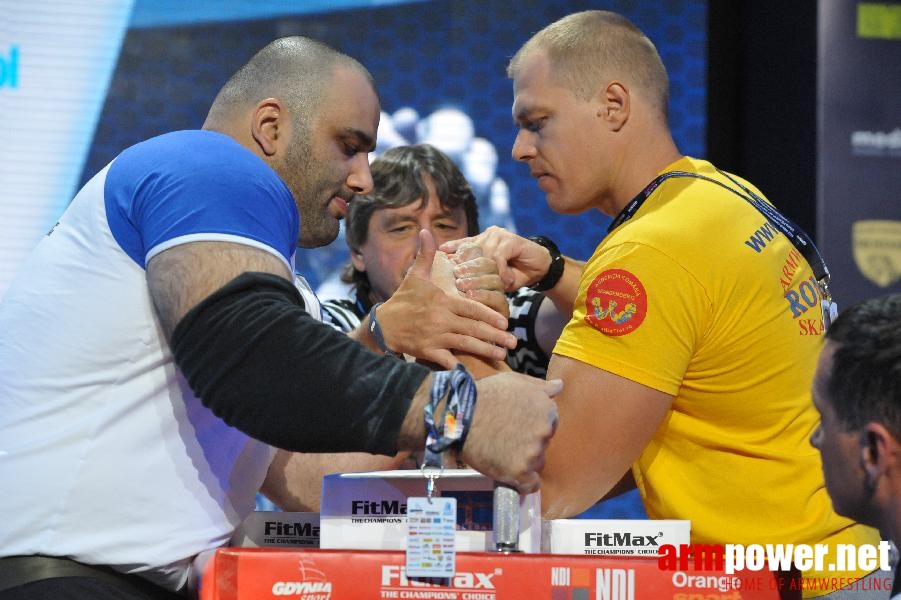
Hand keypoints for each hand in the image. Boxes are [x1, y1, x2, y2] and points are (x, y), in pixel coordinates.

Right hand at [377, 230, 515, 368]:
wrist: (384, 324)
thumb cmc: (403, 299)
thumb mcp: (415, 275)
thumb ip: (426, 255)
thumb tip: (425, 231)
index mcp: (443, 301)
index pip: (472, 308)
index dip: (490, 315)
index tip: (505, 322)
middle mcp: (441, 319)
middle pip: (474, 328)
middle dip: (495, 336)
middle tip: (513, 343)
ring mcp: (435, 337)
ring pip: (466, 344)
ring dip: (486, 351)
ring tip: (502, 355)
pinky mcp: (428, 351)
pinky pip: (448, 360)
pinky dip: (461, 367)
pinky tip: (476, 372)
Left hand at [440, 226, 551, 291]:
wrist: (539, 269)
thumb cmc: (513, 274)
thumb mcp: (492, 277)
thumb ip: (477, 275)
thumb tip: (457, 281)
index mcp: (481, 241)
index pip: (462, 244)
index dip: (452, 250)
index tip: (440, 257)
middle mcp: (488, 235)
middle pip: (471, 250)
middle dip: (465, 267)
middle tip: (458, 282)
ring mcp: (500, 235)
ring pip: (484, 254)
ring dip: (483, 273)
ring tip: (477, 287)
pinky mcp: (512, 240)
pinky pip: (500, 256)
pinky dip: (502, 271)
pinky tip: (505, 281)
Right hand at [459, 372, 561, 493]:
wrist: (460, 414)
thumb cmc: (485, 394)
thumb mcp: (514, 381)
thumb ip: (540, 386)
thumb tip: (560, 385)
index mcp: (547, 410)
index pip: (549, 425)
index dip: (532, 426)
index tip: (516, 426)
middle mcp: (545, 432)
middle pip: (543, 444)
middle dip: (529, 443)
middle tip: (507, 438)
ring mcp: (533, 453)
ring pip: (535, 463)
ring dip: (524, 461)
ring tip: (501, 452)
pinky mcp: (519, 472)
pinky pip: (530, 485)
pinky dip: (522, 483)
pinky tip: (509, 474)